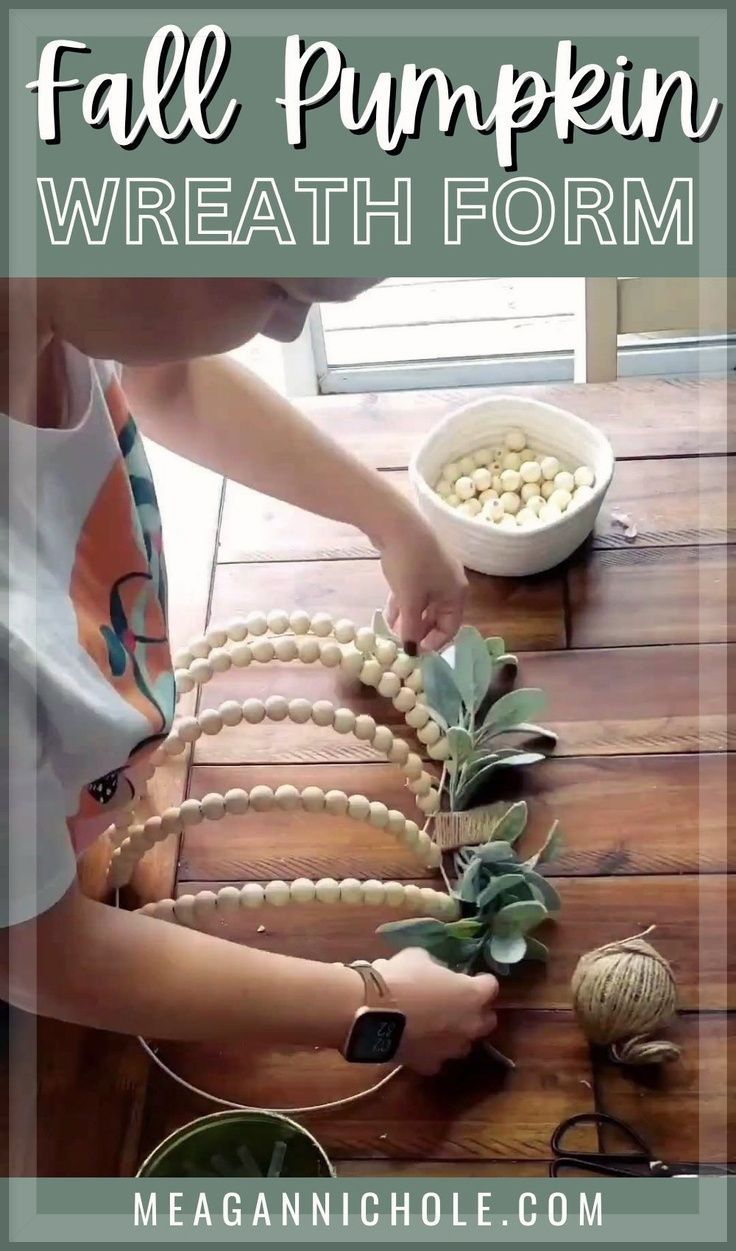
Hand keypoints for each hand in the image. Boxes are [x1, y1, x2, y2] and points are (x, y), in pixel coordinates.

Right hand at [375, 947, 498, 1075]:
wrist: (372, 1012)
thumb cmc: (401, 978)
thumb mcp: (419, 957)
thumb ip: (436, 967)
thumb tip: (436, 972)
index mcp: (472, 995)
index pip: (491, 986)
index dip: (481, 980)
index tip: (471, 976)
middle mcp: (470, 1025)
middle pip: (487, 1021)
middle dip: (477, 1012)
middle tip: (458, 1002)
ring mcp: (451, 1049)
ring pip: (463, 1043)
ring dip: (455, 1033)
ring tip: (435, 1023)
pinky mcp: (430, 1065)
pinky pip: (437, 1057)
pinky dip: (430, 1050)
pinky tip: (417, 1040)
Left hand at [378, 510, 467, 652]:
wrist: (397, 524)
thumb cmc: (410, 564)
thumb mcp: (410, 601)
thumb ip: (411, 629)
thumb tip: (412, 651)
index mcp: (457, 593)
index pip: (451, 627)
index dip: (434, 643)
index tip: (415, 653)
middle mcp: (450, 584)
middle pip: (438, 617)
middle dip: (420, 632)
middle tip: (403, 645)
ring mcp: (435, 573)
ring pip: (424, 605)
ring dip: (410, 620)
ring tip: (393, 634)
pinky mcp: (419, 564)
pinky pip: (415, 592)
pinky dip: (404, 604)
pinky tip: (389, 615)